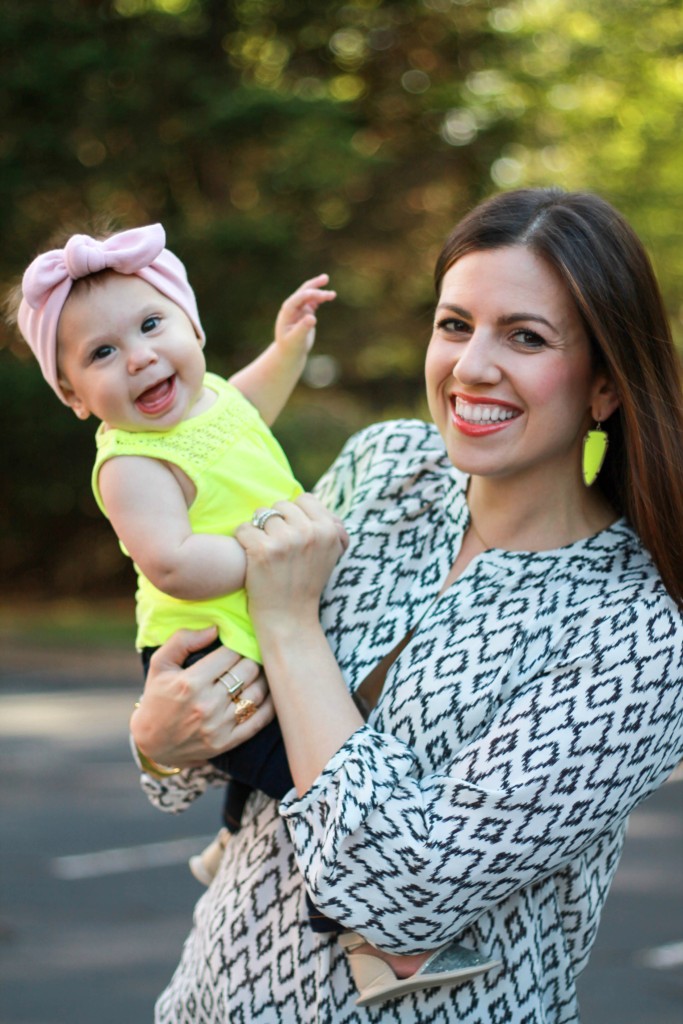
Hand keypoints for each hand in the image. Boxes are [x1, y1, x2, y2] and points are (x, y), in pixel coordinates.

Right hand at [131, 627, 273, 768]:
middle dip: (253, 658)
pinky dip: (270, 705)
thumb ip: (183, 640)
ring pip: (257, 693)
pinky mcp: (227, 742)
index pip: (230, 654)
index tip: (240, 642)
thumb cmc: (157, 697)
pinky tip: (271, 693)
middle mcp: (207, 704)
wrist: (152, 742)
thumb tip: (215, 629)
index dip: (238, 644)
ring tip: (262, 670)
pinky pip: (259, 720)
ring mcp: (218, 725)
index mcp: (191, 682)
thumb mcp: (160, 664)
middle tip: (254, 654)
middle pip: (248, 670)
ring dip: (264, 678)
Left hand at [235, 494, 348, 637]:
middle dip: (275, 522)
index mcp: (329, 530)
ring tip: (265, 552)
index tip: (291, 533)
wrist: (289, 619)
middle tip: (277, 546)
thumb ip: (330, 528)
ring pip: (260, 514)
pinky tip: (251, 557)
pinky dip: (242, 540)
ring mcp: (286, 540)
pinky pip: (243, 528)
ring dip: (258, 530)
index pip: (305, 499)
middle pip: (281, 505)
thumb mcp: (330, 555)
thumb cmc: (306, 584)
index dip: (294, 515)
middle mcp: (310, 532)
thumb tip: (319, 505)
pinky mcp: (262, 550)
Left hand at [274, 274, 335, 354]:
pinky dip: (321, 298)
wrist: (289, 353)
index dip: (308, 295)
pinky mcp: (305, 312)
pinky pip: (313, 301)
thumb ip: (303, 328)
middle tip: (326, 278)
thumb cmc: (291, 347)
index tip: (322, 296)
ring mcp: (299, 309)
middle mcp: (292, 308)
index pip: (297, 299)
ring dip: (320, 292)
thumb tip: (312, 318)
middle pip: (303, 292)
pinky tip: (330, 296)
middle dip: (314, 286)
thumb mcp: (296, 340)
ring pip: (309, 295)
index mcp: (287, 312)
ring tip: (333, 294)